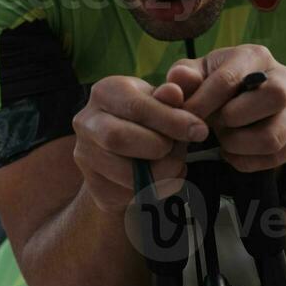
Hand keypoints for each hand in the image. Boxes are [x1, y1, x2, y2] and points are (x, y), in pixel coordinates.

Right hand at [71, 76, 209, 211]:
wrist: (127, 152)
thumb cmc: (149, 118)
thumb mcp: (163, 100)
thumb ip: (174, 94)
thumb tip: (174, 92)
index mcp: (105, 92)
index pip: (134, 106)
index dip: (171, 120)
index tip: (199, 130)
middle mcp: (87, 122)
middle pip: (119, 138)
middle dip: (159, 146)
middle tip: (180, 148)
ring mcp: (86, 155)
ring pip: (124, 171)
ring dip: (162, 171)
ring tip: (176, 162)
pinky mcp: (95, 185)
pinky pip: (130, 193)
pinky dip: (158, 188)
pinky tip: (164, 177)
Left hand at [166, 45, 285, 173]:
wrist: (254, 111)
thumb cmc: (220, 90)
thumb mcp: (198, 79)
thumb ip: (183, 79)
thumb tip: (176, 82)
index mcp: (255, 56)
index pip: (230, 78)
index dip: (202, 103)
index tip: (186, 119)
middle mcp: (284, 76)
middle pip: (273, 96)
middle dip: (234, 120)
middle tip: (216, 126)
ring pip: (273, 136)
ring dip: (239, 145)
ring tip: (226, 139)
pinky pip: (277, 157)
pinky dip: (249, 161)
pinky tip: (236, 153)